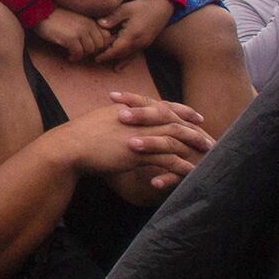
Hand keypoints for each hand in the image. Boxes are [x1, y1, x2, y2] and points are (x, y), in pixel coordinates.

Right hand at [33, 8, 112, 61]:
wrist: (39, 12)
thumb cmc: (55, 17)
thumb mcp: (75, 19)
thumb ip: (87, 27)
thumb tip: (94, 41)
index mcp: (90, 21)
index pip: (106, 36)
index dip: (99, 45)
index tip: (89, 48)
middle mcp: (87, 25)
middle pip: (99, 45)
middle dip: (91, 51)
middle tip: (82, 52)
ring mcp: (80, 32)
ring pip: (89, 50)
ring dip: (82, 55)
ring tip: (74, 54)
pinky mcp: (70, 39)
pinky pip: (78, 53)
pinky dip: (74, 57)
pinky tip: (69, 56)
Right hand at [54, 93, 211, 184]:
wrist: (69, 147)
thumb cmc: (79, 137)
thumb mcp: (101, 121)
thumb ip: (116, 119)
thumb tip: (122, 120)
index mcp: (130, 109)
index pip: (162, 106)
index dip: (181, 111)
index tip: (196, 117)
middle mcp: (138, 118)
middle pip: (174, 121)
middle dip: (194, 129)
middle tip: (209, 138)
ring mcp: (139, 135)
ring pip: (175, 139)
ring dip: (193, 146)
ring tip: (208, 154)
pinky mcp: (139, 153)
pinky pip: (168, 159)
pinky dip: (181, 165)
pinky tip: (191, 171)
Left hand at [95, 0, 174, 63]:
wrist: (162, 7)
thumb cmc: (142, 6)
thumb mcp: (125, 9)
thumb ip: (112, 18)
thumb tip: (99, 24)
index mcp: (132, 34)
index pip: (117, 49)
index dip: (106, 55)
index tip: (96, 59)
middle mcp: (139, 42)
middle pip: (121, 54)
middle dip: (108, 57)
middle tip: (95, 59)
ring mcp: (143, 44)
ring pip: (127, 55)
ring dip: (115, 58)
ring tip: (103, 61)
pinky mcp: (145, 43)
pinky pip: (133, 55)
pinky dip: (125, 61)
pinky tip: (118, 69)